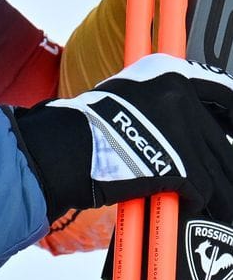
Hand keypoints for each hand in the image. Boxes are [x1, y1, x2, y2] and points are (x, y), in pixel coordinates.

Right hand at [11, 53, 232, 221]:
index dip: (232, 118)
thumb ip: (158, 102)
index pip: (224, 93)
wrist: (64, 147)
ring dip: (219, 193)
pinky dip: (195, 203)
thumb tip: (184, 124)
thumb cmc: (85, 125)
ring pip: (220, 172)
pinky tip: (182, 206)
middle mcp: (181, 96)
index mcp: (168, 73)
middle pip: (224, 142)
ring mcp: (184, 131)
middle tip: (223, 181)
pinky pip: (204, 192)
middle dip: (225, 167)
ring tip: (217, 206)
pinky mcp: (182, 166)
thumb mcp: (125, 94)